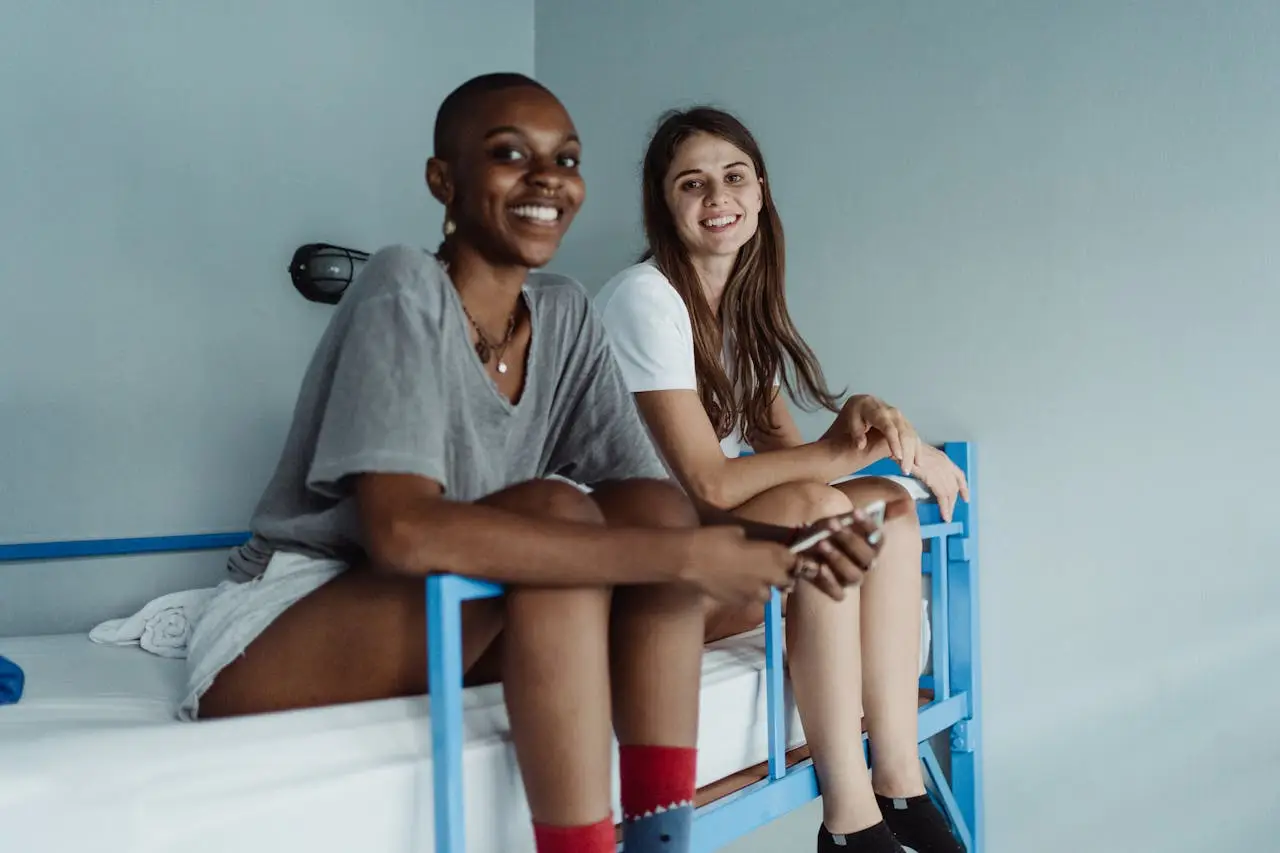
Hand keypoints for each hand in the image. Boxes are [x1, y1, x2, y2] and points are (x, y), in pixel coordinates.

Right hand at [676, 527, 796, 606]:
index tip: (785, 557)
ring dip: (765, 588)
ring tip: (753, 581)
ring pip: (769, 595)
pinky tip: (736, 587)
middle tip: (771, 569)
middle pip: (786, 581)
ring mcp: (754, 592)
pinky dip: (747, 595)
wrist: (689, 560)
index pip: (793, 560)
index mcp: (770, 554)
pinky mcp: (739, 602)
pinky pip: (750, 600)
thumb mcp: (737, 532)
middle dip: (782, 576)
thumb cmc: (712, 538)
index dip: (790, 559)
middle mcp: (767, 576)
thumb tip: (753, 546)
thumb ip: (752, 543)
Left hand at [790, 495, 914, 596]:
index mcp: (873, 547)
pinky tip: (817, 567)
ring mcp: (853, 579)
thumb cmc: (839, 531)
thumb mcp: (855, 519)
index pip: (878, 538)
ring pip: (853, 575)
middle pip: (865, 556)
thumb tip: (911, 503)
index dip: (868, 525)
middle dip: (849, 540)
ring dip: (838, 559)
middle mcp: (866, 565)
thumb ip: (884, 511)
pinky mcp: (837, 591)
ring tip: (821, 543)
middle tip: (831, 524)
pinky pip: (838, 593)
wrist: (814, 548)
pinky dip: (829, 582)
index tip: (855, 511)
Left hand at [832, 395, 921, 474]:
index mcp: (877, 411)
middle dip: (907, 452)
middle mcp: (892, 412)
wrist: (863, 404)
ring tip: (909, 470)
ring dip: (914, 453)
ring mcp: (900, 417)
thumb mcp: (850, 419)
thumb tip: (861, 445)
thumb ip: (855, 431)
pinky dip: (916, 449)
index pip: (888, 427)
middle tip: (905, 470)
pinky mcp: (905, 423)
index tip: (898, 457)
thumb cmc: (854, 414)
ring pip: (912, 435)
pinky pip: (914, 436)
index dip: (894, 442)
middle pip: (904, 433)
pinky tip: (917, 463)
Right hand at [911, 445, 969, 521]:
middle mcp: (945, 464)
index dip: (964, 488)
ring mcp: (940, 470)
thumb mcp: (922, 456)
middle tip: (950, 512)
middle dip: (953, 501)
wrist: (899, 445)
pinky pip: (942, 496)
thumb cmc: (905, 450)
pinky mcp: (933, 477)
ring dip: (949, 507)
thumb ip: (929, 466)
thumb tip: (929, 477)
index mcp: (943, 459)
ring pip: (950, 493)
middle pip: (954, 487)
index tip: (966, 498)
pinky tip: (944, 515)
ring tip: (947, 517)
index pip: (959, 475)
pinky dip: (944, 507)